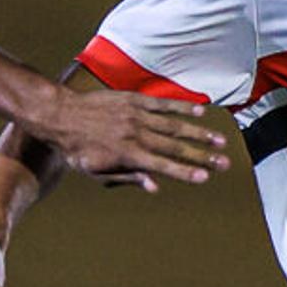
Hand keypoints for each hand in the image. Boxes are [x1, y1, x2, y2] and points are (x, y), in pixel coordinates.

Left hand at [36, 86, 231, 190]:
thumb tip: (155, 187)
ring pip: (174, 125)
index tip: (206, 177)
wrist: (61, 115)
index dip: (185, 172)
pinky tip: (200, 110)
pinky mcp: (134, 100)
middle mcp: (136, 135)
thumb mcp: (97, 171)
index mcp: (128, 155)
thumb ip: (127, 178)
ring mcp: (137, 116)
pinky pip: (163, 104)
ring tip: (220, 140)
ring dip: (199, 134)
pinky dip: (182, 107)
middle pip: (175, 147)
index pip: (163, 166)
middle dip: (202, 156)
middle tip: (225, 162)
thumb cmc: (78, 149)